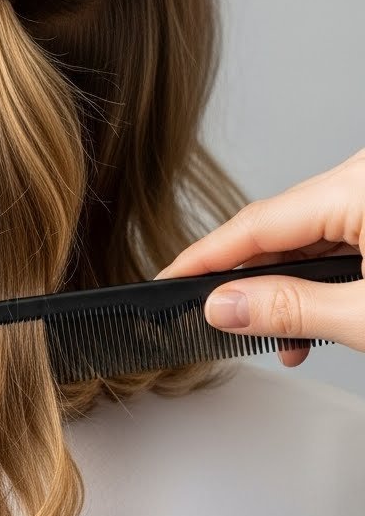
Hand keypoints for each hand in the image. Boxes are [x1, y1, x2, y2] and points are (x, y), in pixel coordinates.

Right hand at [155, 146, 364, 366]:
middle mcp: (363, 175)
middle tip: (222, 323)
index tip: (170, 280)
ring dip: (291, 287)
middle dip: (252, 283)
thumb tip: (225, 306)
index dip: (205, 257)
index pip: (255, 223)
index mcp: (356, 187)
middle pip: (278, 227)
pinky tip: (318, 316)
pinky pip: (336, 233)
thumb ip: (291, 309)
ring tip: (287, 340)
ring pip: (306, 233)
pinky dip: (322, 275)